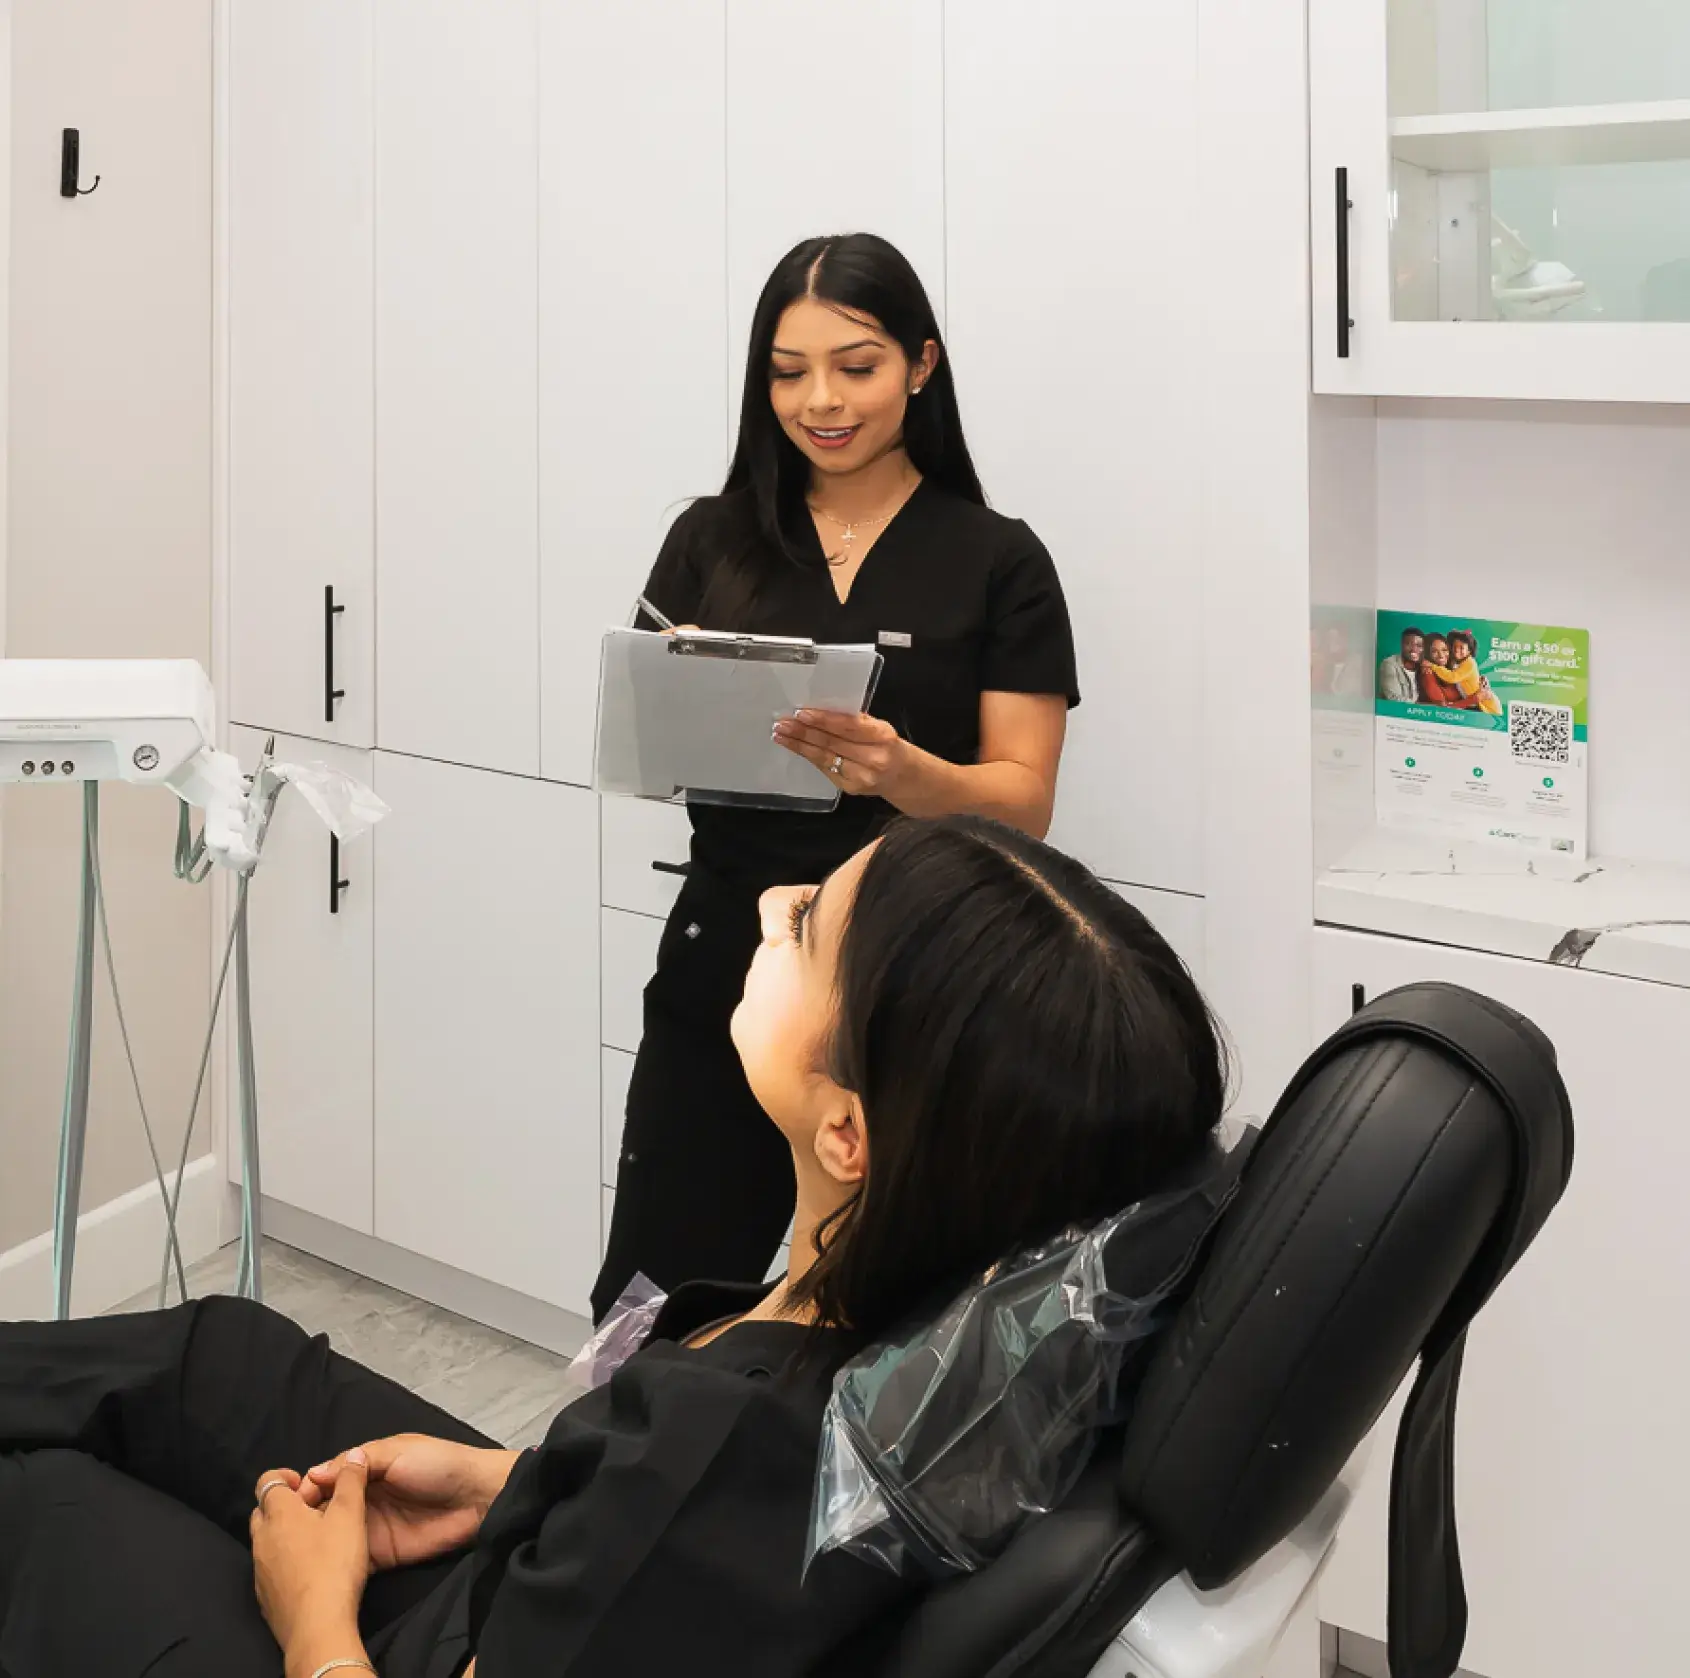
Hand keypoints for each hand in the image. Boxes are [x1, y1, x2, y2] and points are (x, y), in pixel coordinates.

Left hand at [251, 1459, 370, 1659]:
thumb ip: (352, 1481)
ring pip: (265, 1542)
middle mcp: (262, 1539)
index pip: (267, 1481)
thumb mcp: (350, 1515)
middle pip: (263, 1511)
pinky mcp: (265, 1597)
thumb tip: (354, 1454)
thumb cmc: (334, 1564)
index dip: (285, 1476)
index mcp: (279, 1513)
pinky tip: (308, 1573)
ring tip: (315, 1542)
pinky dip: (284, 1564)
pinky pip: (270, 1570)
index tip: (307, 1483)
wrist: (317, 1627)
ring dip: (284, 1536)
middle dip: (285, 1505)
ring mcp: (260, 1571)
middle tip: (314, 1511)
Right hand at [300, 1434, 518, 1570]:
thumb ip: (360, 1462)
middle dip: (306, 1516)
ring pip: (333, 1534)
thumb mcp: (399, 1451)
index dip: (310, 1488)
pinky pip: (350, 1559)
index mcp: (367, 1469)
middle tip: (284, 1528)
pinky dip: (333, 1562)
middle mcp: (364, 1498)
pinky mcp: (379, 1555)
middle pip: (326, 1508)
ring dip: (315, 1540)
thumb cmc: (439, 1464)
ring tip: (290, 1549)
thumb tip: (315, 1472)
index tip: (289, 1500)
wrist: (476, 1498)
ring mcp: (370, 1528)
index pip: (328, 1478)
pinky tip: (312, 1567)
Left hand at [772, 709, 911, 799]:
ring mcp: (861, 776)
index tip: (801, 713)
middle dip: (803, 732)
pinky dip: (808, 756)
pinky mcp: (849, 787)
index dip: (823, 720)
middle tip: (783, 723)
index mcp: (882, 736)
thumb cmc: (887, 746)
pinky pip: (824, 768)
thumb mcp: (879, 728)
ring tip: (781, 735)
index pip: (848, 726)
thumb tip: (820, 710)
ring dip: (799, 745)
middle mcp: (873, 758)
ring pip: (824, 757)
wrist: (901, 776)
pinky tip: (795, 747)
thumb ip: (855, 720)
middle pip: (832, 743)